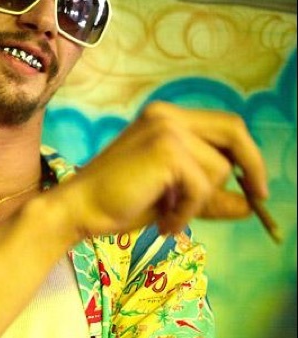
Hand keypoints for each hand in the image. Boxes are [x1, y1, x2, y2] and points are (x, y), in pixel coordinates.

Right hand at [59, 101, 267, 235]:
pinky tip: (163, 222)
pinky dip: (187, 212)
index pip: (223, 125)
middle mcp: (168, 115)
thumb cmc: (118, 202)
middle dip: (251, 166)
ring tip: (168, 216)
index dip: (246, 153)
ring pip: (218, 169)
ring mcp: (166, 129)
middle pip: (233, 131)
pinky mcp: (166, 150)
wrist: (79, 208)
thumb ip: (209, 197)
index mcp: (166, 119)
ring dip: (199, 202)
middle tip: (257, 198)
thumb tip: (250, 206)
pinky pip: (201, 188)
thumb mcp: (172, 197)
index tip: (255, 184)